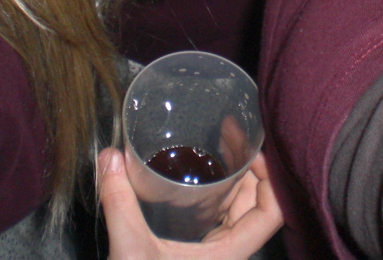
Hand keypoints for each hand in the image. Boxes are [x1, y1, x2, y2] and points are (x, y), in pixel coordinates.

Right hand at [97, 148, 282, 259]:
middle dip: (250, 168)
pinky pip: (220, 218)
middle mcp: (229, 252)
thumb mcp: (130, 251)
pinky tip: (198, 176)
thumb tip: (109, 157)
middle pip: (257, 204)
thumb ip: (119, 204)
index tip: (250, 148)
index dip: (271, 178)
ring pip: (239, 211)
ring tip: (217, 145)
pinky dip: (218, 194)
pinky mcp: (198, 253)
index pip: (272, 213)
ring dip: (235, 179)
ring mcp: (215, 253)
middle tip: (229, 134)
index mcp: (230, 253)